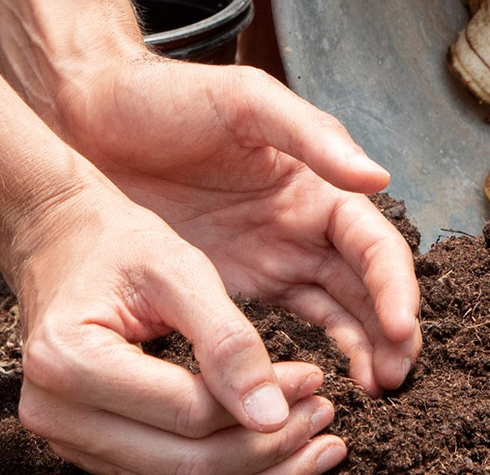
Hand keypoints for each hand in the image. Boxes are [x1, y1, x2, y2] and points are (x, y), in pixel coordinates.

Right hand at [9, 192, 350, 473]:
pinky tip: (273, 447)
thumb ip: (226, 339)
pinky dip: (225, 465)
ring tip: (314, 442)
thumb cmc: (116, 244)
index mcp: (69, 361)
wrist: (60, 243)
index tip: (316, 380)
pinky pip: (165, 473)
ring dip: (254, 468)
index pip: (189, 411)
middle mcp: (56, 413)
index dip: (263, 404)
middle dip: (267, 449)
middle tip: (324, 418)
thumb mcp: (176, 268)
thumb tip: (274, 415)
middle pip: (184, 463)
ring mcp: (67, 438)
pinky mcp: (90, 448)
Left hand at [42, 55, 422, 395]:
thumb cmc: (167, 98)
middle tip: (395, 379)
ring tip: (375, 392)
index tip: (401, 329)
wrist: (88, 117)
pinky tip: (316, 387)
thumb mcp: (244, 101)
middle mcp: (303, 227)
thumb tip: (379, 177)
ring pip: (336, 314)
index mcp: (317, 185)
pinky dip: (310, 357)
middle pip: (367, 288)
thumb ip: (311, 137)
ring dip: (361, 351)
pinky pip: (284, 328)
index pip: (374, 245)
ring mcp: (270, 259)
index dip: (394, 286)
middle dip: (390, 333)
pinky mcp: (230, 286)